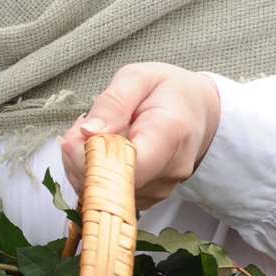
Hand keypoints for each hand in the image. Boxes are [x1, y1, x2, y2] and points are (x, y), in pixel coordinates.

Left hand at [59, 63, 221, 209]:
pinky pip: (107, 194)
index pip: (128, 167)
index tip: (78, 134)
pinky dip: (94, 174)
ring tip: (97, 133)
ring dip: (84, 165)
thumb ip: (113, 102)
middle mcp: (168, 170)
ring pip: (102, 191)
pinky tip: (103, 150)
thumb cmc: (167, 91)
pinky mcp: (147, 198)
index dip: (92, 158)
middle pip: (109, 183)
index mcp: (169, 135)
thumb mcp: (138, 77)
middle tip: (83, 125)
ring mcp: (159, 189)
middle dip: (80, 157)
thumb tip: (88, 132)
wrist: (197, 112)